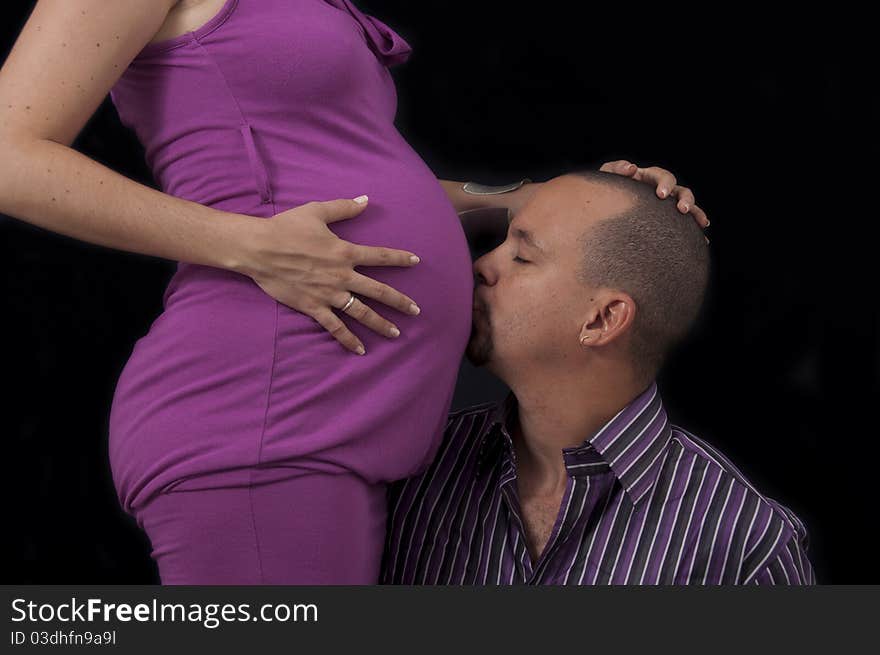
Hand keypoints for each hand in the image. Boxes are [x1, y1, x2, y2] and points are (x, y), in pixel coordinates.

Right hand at [236, 196, 421, 354]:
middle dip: (400, 301)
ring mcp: (329, 294)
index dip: (400, 259)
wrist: (259, 249)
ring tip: (395, 333)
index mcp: (345, 252)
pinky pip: (335, 327)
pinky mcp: (314, 307)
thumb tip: (366, 199)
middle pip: (379, 291)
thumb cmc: (286, 228)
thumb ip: (344, 207)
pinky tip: (360, 350)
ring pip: (362, 312)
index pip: (380, 256)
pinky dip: (348, 340)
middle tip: (416, 311)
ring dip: (380, 324)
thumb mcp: (317, 212)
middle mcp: (342, 275)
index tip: (416, 261)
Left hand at [599, 160, 709, 233]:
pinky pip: (684, 225)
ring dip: (696, 213)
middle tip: (683, 210)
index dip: (665, 183)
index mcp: (648, 178)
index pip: (662, 176)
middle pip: (680, 190)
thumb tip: (631, 168)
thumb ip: (616, 169)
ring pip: (687, 207)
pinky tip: (703, 240)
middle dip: (685, 199)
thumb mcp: (607, 176)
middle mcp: (660, 190)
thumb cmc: (606, 190)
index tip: (662, 195)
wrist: (602, 209)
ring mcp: (665, 206)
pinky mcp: (666, 221)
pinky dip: (694, 230)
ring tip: (702, 224)